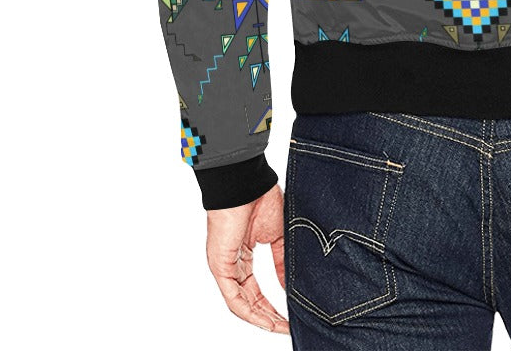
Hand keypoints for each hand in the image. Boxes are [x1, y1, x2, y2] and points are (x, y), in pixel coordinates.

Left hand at [205, 183, 290, 333]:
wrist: (247, 183)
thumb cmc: (261, 199)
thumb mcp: (277, 236)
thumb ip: (282, 261)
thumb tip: (290, 284)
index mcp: (243, 256)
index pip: (256, 289)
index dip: (272, 305)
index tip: (290, 315)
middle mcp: (232, 265)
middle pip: (249, 301)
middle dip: (268, 317)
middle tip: (287, 327)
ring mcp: (224, 267)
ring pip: (240, 303)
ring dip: (260, 318)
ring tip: (279, 327)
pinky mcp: (220, 266)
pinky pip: (233, 297)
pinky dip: (249, 311)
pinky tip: (264, 318)